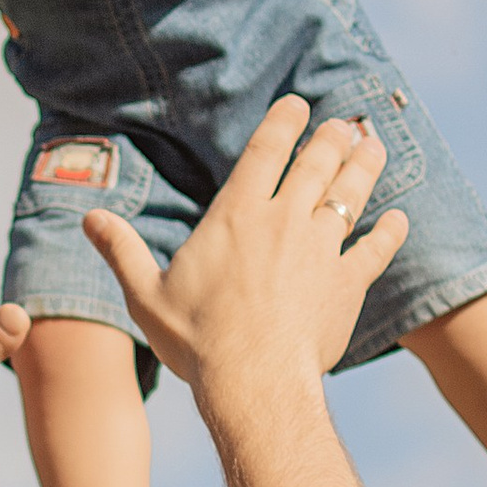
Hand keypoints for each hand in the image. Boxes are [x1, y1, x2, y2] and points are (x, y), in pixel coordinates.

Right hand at [82, 99, 406, 413]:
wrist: (253, 381)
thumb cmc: (197, 341)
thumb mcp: (146, 296)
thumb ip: (122, 251)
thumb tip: (88, 218)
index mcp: (237, 215)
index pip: (266, 150)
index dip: (285, 121)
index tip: (298, 104)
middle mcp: (284, 220)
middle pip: (318, 162)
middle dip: (333, 137)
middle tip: (345, 123)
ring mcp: (321, 249)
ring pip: (352, 193)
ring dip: (365, 166)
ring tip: (374, 146)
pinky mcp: (348, 284)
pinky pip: (375, 248)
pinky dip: (390, 231)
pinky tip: (398, 219)